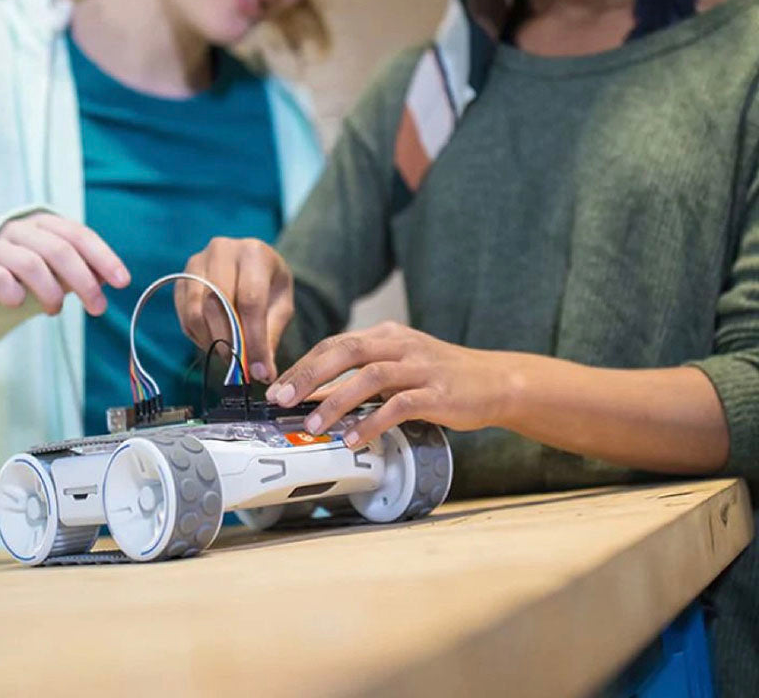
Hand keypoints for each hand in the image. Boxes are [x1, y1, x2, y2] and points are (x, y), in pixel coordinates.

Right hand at [0, 212, 129, 313]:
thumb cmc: (23, 275)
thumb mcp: (55, 271)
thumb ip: (80, 270)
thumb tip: (107, 278)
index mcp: (44, 223)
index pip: (79, 235)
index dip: (103, 257)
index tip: (123, 282)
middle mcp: (20, 229)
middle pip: (59, 250)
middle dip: (84, 281)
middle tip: (98, 307)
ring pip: (31, 264)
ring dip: (51, 291)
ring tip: (55, 309)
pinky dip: (14, 293)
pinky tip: (18, 304)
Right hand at [175, 237, 292, 383]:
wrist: (250, 263)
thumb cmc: (269, 284)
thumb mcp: (281, 306)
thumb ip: (271, 336)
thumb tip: (261, 373)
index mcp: (253, 252)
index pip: (250, 299)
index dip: (253, 338)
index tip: (258, 369)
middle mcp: (221, 250)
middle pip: (218, 303)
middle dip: (229, 342)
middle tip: (239, 368)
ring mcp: (196, 262)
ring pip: (196, 311)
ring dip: (211, 342)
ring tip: (228, 356)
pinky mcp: (181, 277)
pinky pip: (184, 315)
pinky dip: (198, 336)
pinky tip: (214, 342)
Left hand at [265, 321, 514, 445]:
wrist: (496, 381)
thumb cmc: (439, 377)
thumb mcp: (398, 367)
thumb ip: (360, 377)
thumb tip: (313, 398)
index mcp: (386, 335)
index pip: (336, 343)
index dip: (304, 364)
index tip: (278, 388)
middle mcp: (400, 344)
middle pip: (346, 351)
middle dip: (310, 375)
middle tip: (283, 400)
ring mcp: (420, 367)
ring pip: (370, 377)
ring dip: (336, 401)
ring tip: (313, 425)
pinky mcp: (438, 393)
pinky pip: (399, 405)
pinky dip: (372, 422)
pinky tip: (354, 439)